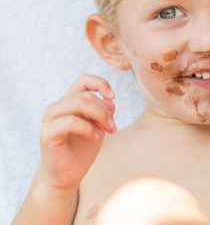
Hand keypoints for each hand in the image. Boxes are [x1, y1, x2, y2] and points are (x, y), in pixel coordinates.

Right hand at [39, 74, 116, 190]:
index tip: (113, 97)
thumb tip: (110, 99)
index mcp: (69, 101)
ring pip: (78, 103)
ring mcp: (50, 118)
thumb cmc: (82, 149)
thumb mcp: (99, 126)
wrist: (68, 175)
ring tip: (108, 130)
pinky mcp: (48, 133)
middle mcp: (57, 106)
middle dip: (105, 110)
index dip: (100, 83)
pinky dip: (87, 127)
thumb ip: (104, 110)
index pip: (84, 80)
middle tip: (114, 127)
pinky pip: (70, 121)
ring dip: (99, 116)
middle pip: (86, 95)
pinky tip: (96, 137)